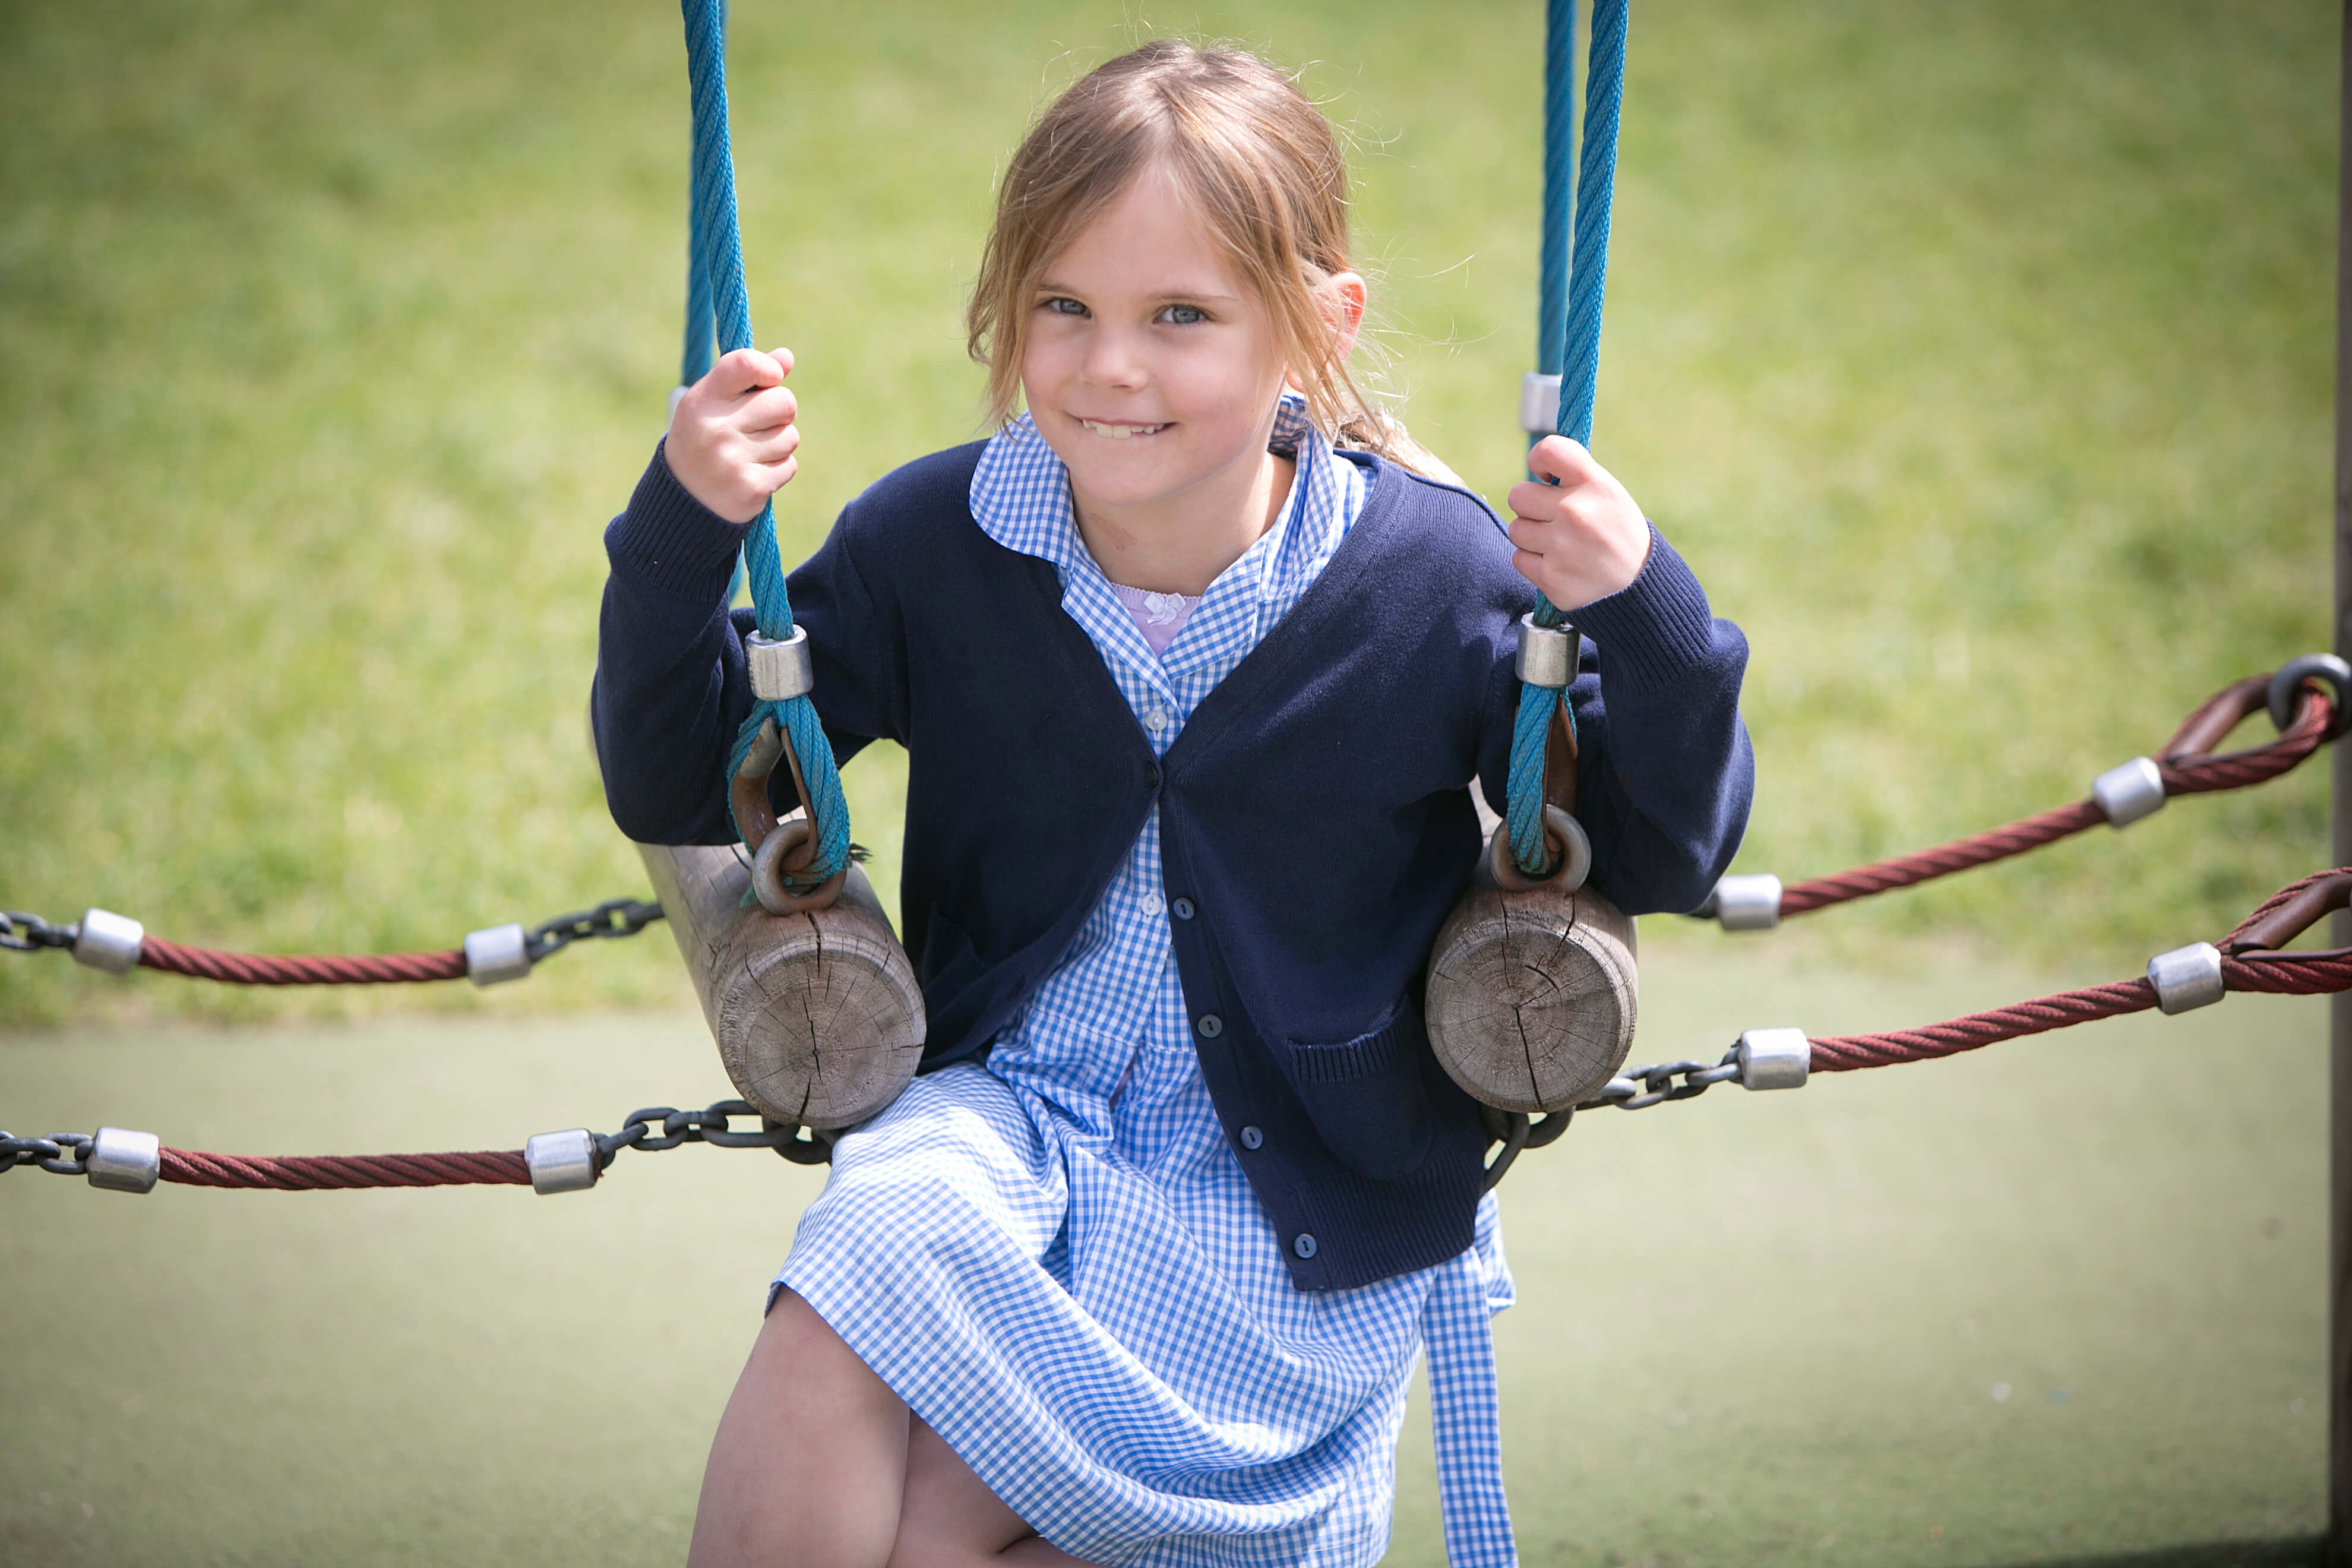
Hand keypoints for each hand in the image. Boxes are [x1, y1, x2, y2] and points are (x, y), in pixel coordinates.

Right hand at [665, 347, 799, 523]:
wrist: (684, 498)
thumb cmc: (704, 438)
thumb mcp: (713, 403)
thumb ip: (748, 377)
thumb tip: (786, 357)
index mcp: (702, 401)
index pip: (746, 364)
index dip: (769, 368)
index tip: (770, 378)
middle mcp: (715, 429)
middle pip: (784, 402)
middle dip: (781, 412)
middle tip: (759, 423)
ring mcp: (732, 460)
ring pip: (790, 436)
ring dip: (778, 443)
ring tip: (750, 451)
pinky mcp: (751, 487)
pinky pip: (789, 465)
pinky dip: (778, 469)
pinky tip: (753, 471)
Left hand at [1505, 436, 1650, 609]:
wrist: (1638, 588)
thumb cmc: (1618, 534)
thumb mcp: (1610, 494)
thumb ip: (1575, 476)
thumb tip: (1537, 462)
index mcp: (1595, 485)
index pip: (1549, 450)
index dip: (1538, 460)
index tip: (1545, 476)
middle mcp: (1576, 512)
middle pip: (1518, 496)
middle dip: (1531, 507)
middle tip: (1553, 518)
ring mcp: (1561, 546)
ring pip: (1516, 529)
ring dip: (1531, 537)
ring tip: (1560, 544)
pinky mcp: (1550, 577)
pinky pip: (1519, 559)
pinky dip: (1534, 563)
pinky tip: (1559, 564)